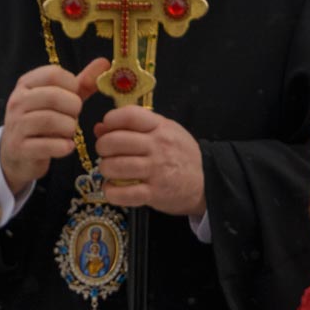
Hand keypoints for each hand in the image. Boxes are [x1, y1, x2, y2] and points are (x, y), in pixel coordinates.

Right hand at [0, 62, 102, 195]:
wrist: (16, 153)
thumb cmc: (43, 121)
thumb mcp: (60, 99)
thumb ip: (82, 83)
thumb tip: (104, 62)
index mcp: (26, 84)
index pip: (53, 74)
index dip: (72, 85)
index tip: (74, 95)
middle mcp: (17, 101)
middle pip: (53, 96)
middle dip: (73, 108)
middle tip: (74, 116)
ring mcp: (16, 125)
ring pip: (51, 120)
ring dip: (69, 128)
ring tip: (70, 131)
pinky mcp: (20, 148)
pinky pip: (49, 145)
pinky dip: (64, 146)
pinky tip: (66, 146)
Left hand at [93, 101, 206, 215]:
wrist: (209, 182)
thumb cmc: (182, 154)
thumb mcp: (165, 132)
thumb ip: (136, 127)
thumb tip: (100, 127)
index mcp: (161, 128)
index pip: (129, 115)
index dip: (111, 120)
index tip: (106, 128)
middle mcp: (158, 147)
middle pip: (115, 142)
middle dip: (102, 147)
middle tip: (106, 153)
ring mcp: (156, 171)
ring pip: (115, 167)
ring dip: (105, 169)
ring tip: (110, 171)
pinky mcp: (154, 194)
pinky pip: (123, 194)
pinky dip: (111, 192)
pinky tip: (112, 189)